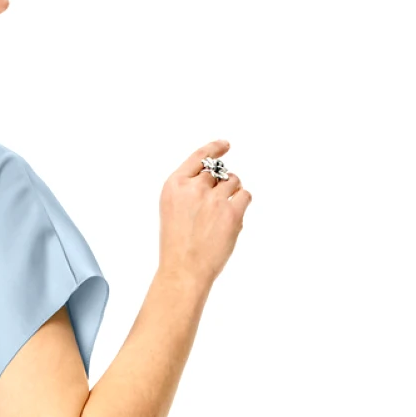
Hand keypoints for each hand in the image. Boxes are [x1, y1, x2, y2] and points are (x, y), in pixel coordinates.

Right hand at [158, 140, 251, 286]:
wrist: (184, 271)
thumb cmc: (176, 246)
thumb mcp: (170, 211)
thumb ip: (187, 191)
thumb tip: (214, 180)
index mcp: (174, 186)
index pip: (198, 157)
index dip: (214, 148)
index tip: (225, 145)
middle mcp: (193, 188)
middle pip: (216, 171)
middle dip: (220, 182)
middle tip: (217, 202)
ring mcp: (213, 199)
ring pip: (234, 180)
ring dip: (232, 192)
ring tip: (223, 212)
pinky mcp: (231, 212)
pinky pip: (245, 195)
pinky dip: (242, 202)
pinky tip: (234, 215)